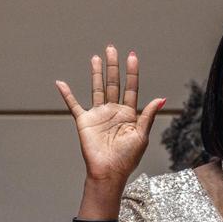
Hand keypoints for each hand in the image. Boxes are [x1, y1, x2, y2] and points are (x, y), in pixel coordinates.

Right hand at [56, 46, 165, 184]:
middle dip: (113, 66)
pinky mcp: (84, 121)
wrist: (108, 172)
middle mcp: (113, 111)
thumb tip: (162, 98)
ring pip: (97, 88)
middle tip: (112, 48)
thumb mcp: (141, 135)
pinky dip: (67, 94)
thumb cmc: (127, 158)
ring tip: (96, 57)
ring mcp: (98, 115)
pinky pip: (73, 105)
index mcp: (129, 114)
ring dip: (96, 73)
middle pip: (113, 83)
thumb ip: (148, 115)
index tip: (132, 56)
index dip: (132, 72)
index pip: (131, 88)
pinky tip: (61, 83)